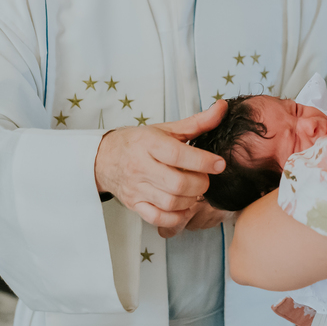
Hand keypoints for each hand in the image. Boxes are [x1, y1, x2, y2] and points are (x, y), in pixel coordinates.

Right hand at [95, 101, 227, 233]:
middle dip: (200, 184)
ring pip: (170, 202)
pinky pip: (157, 218)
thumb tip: (222, 107)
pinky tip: (183, 207)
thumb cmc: (138, 142)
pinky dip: (176, 217)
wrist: (104, 158)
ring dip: (190, 200)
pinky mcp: (134, 204)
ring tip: (194, 191)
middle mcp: (140, 166)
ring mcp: (136, 188)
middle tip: (205, 179)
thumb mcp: (166, 129)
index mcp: (148, 143)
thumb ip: (197, 122)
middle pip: (177, 183)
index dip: (202, 161)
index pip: (177, 154)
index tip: (219, 164)